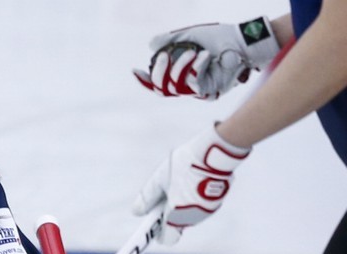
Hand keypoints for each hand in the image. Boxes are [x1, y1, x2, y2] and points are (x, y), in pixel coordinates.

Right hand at [133, 17, 279, 99]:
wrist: (241, 41)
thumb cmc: (219, 38)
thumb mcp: (190, 36)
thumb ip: (170, 41)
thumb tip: (151, 45)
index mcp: (180, 72)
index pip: (158, 82)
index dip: (145, 79)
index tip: (136, 70)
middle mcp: (187, 84)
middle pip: (161, 89)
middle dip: (159, 73)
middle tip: (163, 56)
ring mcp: (197, 90)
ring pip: (175, 88)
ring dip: (180, 68)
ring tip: (193, 52)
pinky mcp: (209, 92)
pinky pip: (193, 84)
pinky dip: (196, 68)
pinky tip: (205, 55)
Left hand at [133, 125, 250, 244]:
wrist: (216, 153)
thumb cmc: (185, 165)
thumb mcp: (159, 179)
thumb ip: (147, 198)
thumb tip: (137, 212)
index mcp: (177, 216)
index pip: (166, 239)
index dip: (158, 233)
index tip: (152, 224)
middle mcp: (193, 218)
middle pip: (177, 225)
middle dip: (169, 214)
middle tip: (164, 194)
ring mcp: (207, 211)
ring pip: (189, 214)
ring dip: (182, 205)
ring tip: (180, 182)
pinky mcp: (217, 201)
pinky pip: (200, 206)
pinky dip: (195, 199)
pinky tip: (194, 180)